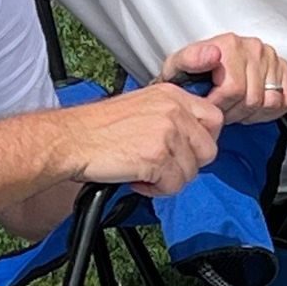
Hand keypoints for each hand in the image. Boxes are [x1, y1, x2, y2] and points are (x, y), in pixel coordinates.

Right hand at [70, 84, 222, 196]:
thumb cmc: (99, 128)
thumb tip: (192, 140)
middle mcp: (173, 110)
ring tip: (144, 173)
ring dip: (169, 180)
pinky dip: (156, 190)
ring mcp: (167, 132)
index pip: (214, 119)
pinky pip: (174, 186)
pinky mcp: (157, 156)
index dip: (202, 141)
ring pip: (191, 172)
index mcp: (172, 95)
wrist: (71, 138)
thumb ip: (171, 116)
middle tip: (163, 167)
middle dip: (188, 165)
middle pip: (208, 150)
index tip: (185, 151)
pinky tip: (137, 179)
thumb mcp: (142, 106)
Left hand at [157, 32, 286, 123]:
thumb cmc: (192, 72)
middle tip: (223, 111)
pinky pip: (285, 100)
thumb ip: (190, 59)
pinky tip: (253, 107)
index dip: (221, 106)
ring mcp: (270, 57)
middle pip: (252, 98)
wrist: (204, 69)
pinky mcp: (282, 68)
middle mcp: (253, 47)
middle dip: (234, 112)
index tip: (211, 107)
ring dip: (252, 113)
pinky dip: (270, 110)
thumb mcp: (178, 66)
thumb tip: (211, 54)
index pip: (233, 89)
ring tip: (236, 108)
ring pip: (270, 102)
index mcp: (229, 44)